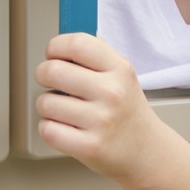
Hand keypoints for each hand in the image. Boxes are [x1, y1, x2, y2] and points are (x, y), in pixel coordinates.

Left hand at [35, 33, 157, 178]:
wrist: (146, 151)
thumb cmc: (127, 111)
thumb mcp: (122, 75)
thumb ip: (95, 55)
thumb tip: (64, 37)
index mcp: (119, 69)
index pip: (76, 43)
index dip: (56, 46)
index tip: (54, 54)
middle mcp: (112, 93)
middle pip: (52, 70)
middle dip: (44, 75)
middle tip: (52, 81)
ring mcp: (101, 121)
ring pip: (45, 102)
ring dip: (47, 106)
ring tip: (65, 110)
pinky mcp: (90, 147)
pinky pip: (48, 129)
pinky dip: (50, 128)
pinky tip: (66, 128)